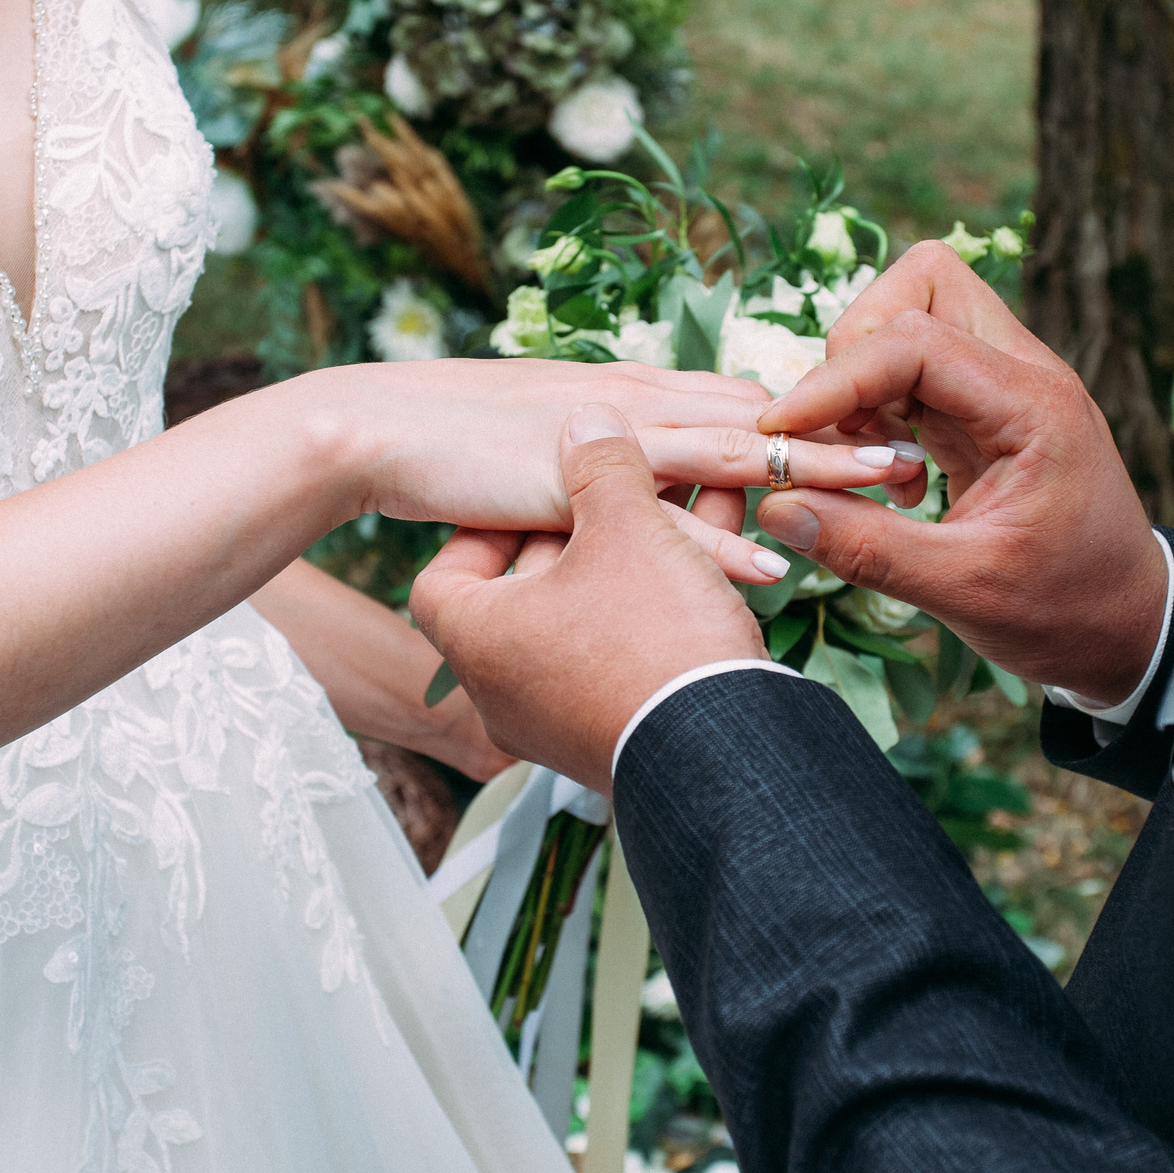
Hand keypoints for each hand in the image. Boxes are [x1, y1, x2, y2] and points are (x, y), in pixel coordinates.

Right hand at [306, 356, 921, 582]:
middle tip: (933, 446)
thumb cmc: (463, 445)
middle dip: (853, 425)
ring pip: (741, 448)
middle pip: (771, 411)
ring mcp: (617, 437)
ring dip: (820, 465)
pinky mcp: (581, 480)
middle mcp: (645, 404)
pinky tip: (783, 556)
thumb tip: (654, 495)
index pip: (754, 398)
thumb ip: (616, 468)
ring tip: (898, 481)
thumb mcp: (561, 452)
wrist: (380, 429)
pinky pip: (669, 515)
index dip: (827, 410)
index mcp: (644, 397)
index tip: (897, 426)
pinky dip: (728, 537)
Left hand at [410, 405, 765, 791]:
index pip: (445, 573)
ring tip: (679, 515)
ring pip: (584, 623)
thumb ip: (602, 464)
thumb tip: (587, 417)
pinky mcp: (616, 743)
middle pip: (524, 594)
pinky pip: (622, 661)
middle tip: (617, 495)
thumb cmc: (652, 635)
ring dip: (627, 569)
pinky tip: (711, 563)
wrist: (728, 755)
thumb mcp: (627, 526)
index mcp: (478, 642)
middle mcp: (504, 694)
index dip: (489, 523)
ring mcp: (558, 727)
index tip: (536, 494)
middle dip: (579, 537)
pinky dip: (655, 611)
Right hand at [752, 243, 1167, 705]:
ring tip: (869, 460)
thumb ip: (867, 547)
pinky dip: (882, 405)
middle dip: (857, 347)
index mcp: (1033, 406)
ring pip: (915, 316)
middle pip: (922, 284)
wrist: (1128, 628)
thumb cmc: (1066, 612)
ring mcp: (1006, 385)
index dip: (836, 380)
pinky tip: (894, 476)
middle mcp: (1024, 374)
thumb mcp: (964, 593)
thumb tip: (774, 506)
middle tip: (841, 431)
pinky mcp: (987, 409)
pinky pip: (917, 368)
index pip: (914, 341)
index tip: (784, 432)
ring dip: (867, 377)